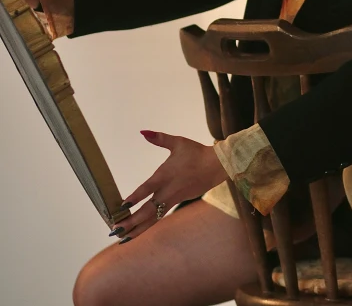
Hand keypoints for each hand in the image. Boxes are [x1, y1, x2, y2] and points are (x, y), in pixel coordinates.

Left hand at [110, 131, 225, 241]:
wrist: (216, 166)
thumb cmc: (196, 153)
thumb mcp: (178, 142)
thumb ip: (159, 138)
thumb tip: (143, 132)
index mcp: (165, 175)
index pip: (147, 189)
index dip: (135, 197)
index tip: (122, 206)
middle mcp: (167, 190)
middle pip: (147, 211)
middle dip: (131, 222)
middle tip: (116, 230)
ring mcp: (173, 198)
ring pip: (153, 218)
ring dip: (138, 228)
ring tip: (123, 238)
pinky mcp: (178, 202)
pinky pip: (160, 216)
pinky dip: (148, 224)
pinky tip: (139, 229)